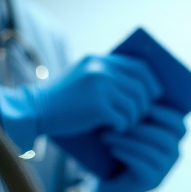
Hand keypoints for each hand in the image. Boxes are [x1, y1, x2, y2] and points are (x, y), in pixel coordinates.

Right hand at [0, 54, 160, 146]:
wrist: (35, 110)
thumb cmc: (63, 100)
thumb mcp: (84, 79)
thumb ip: (107, 77)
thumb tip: (142, 88)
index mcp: (99, 60)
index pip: (140, 67)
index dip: (152, 83)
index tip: (156, 96)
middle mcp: (101, 69)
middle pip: (142, 88)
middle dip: (145, 106)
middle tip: (140, 118)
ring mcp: (100, 86)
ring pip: (135, 106)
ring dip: (133, 119)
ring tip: (123, 126)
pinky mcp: (97, 106)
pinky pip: (123, 119)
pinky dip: (121, 128)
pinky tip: (112, 131)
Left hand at [91, 105, 186, 191]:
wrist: (112, 182)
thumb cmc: (121, 147)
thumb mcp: (131, 129)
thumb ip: (138, 114)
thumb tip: (137, 90)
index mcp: (173, 139)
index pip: (180, 126)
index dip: (165, 115)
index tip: (145, 107)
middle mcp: (174, 155)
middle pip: (166, 139)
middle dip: (141, 129)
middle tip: (120, 122)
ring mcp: (165, 170)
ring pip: (152, 152)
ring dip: (128, 141)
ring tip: (107, 135)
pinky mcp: (153, 182)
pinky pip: (142, 166)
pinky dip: (126, 155)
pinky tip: (112, 149)